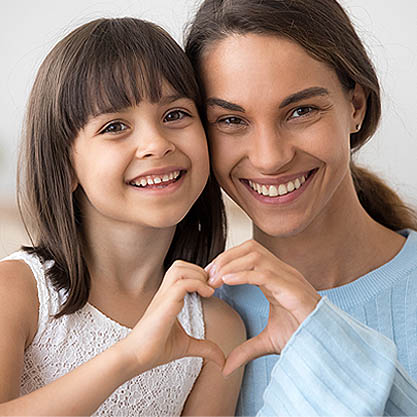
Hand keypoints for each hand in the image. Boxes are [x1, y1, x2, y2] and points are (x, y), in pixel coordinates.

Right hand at [118, 260, 224, 378]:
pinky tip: (207, 295)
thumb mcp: (186, 346)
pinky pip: (182, 283)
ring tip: (209, 289)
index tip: (212, 288)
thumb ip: (204, 347)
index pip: (182, 271)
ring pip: (180, 269)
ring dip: (198, 275)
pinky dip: (197, 284)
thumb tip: (222, 360)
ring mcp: (163, 297)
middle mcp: (165, 293)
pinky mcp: (164, 304)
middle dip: (200, 270)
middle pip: (180, 265)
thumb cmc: (155, 349)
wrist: (135, 358)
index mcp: (168, 297)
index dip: (199, 274)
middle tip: (211, 287)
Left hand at [205, 240, 320, 375]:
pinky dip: (243, 275)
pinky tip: (227, 281)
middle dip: (226, 257)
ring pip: (255, 256)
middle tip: (208, 275)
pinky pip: (264, 274)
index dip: (227, 260)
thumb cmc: (302, 337)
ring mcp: (289, 278)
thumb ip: (246, 349)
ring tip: (214, 279)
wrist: (325, 346)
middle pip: (249, 248)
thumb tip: (225, 367)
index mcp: (276, 278)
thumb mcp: (267, 342)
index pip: (248, 254)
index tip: (209, 276)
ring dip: (231, 264)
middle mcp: (282, 272)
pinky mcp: (292, 289)